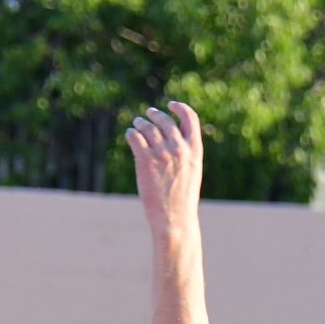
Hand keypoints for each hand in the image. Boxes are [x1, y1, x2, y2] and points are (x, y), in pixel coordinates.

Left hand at [125, 102, 203, 243]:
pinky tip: (130, 135)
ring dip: (140, 123)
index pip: (190, 118)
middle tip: (147, 115)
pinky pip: (134, 137)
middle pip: (165, 120)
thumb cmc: (183, 199)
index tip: (170, 105)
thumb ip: (185, 153)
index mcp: (194, 150)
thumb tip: (172, 138)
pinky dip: (131, 133)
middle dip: (155, 115)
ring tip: (137, 125)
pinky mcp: (145, 160)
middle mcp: (179, 148)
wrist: (174, 218)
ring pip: (147, 127)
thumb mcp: (192, 172)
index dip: (179, 108)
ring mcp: (161, 153)